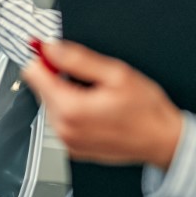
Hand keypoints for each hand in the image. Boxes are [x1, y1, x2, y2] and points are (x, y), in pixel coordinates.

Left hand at [22, 39, 182, 169]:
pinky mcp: (72, 148)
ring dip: (65, 93)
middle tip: (90, 78)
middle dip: (58, 76)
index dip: (44, 57)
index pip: (33, 74)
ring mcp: (66, 142)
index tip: (55, 51)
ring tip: (96, 95)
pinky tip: (94, 109)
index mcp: (71, 109)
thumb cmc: (146, 111)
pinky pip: (60, 120)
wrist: (162, 141)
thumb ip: (78, 59)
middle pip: (40, 88)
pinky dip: (71, 110)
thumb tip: (51, 48)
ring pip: (50, 104)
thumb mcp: (116, 74)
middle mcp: (63, 129)